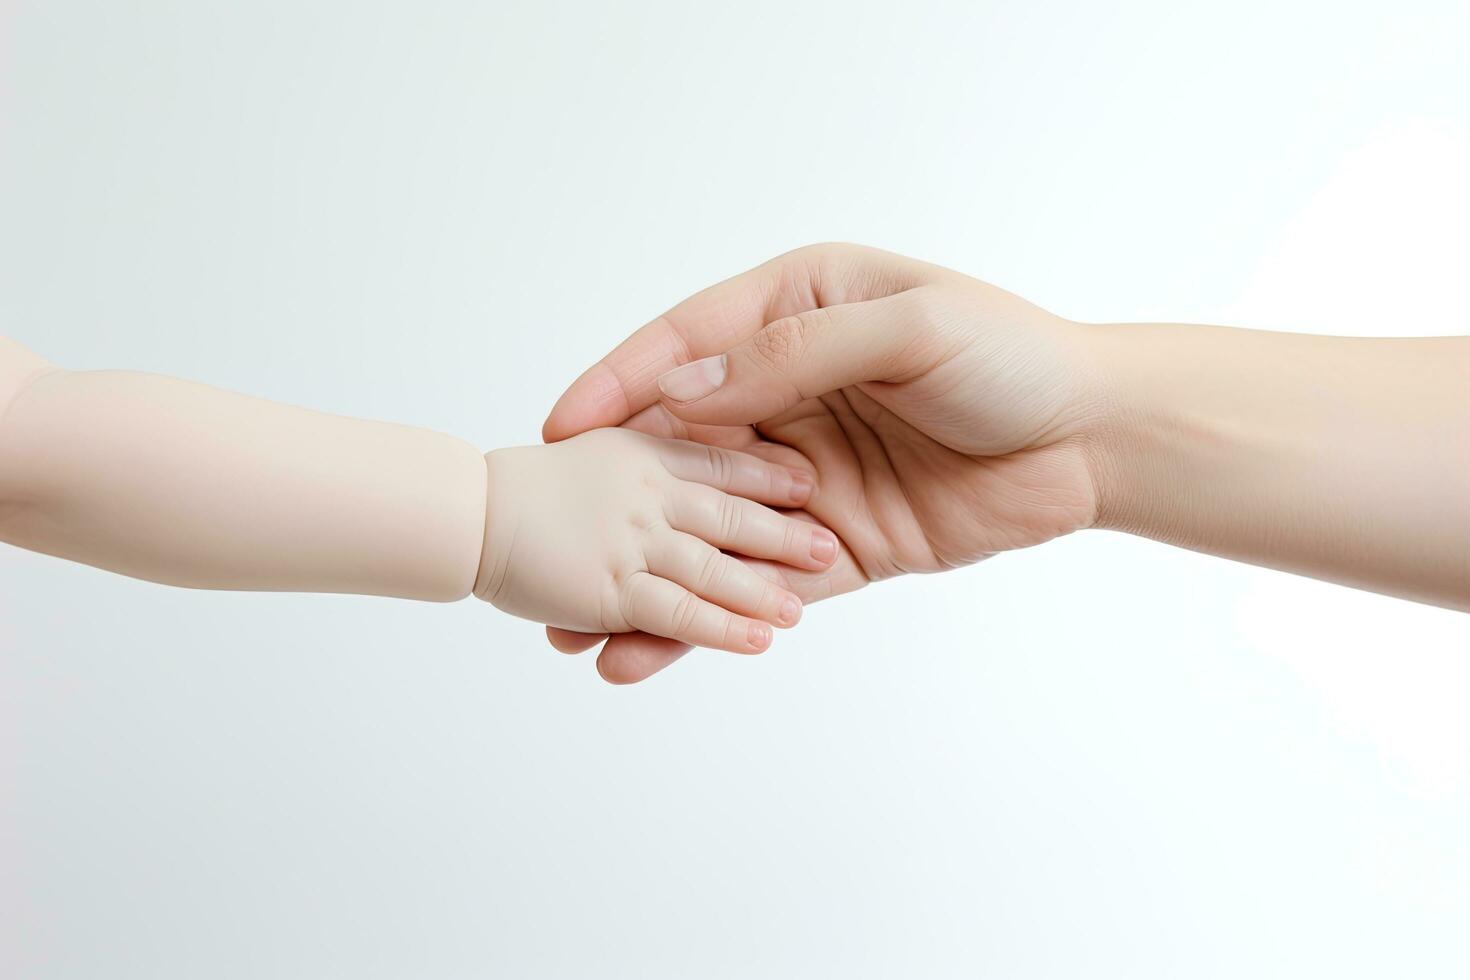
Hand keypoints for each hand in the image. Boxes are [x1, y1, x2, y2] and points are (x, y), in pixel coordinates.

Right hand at [544, 244, 1105, 680]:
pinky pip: (759, 577)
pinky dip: (709, 613)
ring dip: (646, 568)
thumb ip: (793, 357)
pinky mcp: (836, 542)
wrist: (1098, 440)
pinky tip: (652, 649)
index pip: (689, 347)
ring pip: (708, 520)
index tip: (557, 427)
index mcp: (798, 312)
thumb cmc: (1013, 356)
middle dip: (611, 491)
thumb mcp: (905, 326)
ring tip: (578, 626)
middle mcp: (790, 389)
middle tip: (541, 538)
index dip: (619, 384)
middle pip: (681, 441)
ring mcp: (809, 473)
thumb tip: (682, 393)